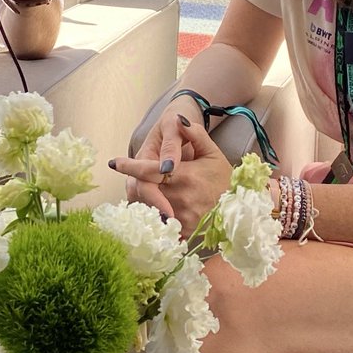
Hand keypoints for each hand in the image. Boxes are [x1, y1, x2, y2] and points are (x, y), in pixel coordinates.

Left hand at [113, 111, 230, 235]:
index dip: (130, 166)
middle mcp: (180, 198)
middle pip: (144, 191)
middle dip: (136, 184)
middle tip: (131, 178)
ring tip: (144, 193)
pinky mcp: (183, 232)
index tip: (114, 163)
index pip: (149, 171)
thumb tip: (179, 120)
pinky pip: (158, 225)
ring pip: (149, 208)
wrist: (238, 206)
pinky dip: (152, 217)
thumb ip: (195, 134)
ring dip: (143, 199)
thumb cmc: (222, 177)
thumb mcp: (212, 151)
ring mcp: (181, 217)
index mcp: (185, 175)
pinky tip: (153, 212)